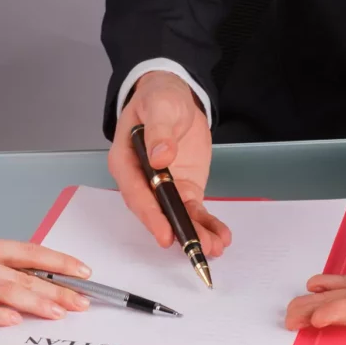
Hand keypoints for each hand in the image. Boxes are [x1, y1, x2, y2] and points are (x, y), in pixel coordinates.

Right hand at [0, 222, 92, 325]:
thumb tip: (14, 272)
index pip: (29, 252)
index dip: (59, 261)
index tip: (83, 269)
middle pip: (24, 275)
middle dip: (57, 289)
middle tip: (82, 301)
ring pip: (6, 290)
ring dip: (36, 302)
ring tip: (59, 313)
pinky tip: (12, 320)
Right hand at [109, 71, 229, 256]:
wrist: (175, 96)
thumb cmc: (159, 98)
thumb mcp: (159, 106)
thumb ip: (158, 131)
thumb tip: (160, 156)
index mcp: (125, 161)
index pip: (136, 193)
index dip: (150, 215)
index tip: (165, 233)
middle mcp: (141, 180)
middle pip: (156, 211)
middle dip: (176, 230)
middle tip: (195, 248)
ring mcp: (163, 187)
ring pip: (176, 216)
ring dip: (194, 233)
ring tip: (214, 247)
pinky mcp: (184, 188)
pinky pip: (193, 210)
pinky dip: (206, 224)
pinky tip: (220, 236)